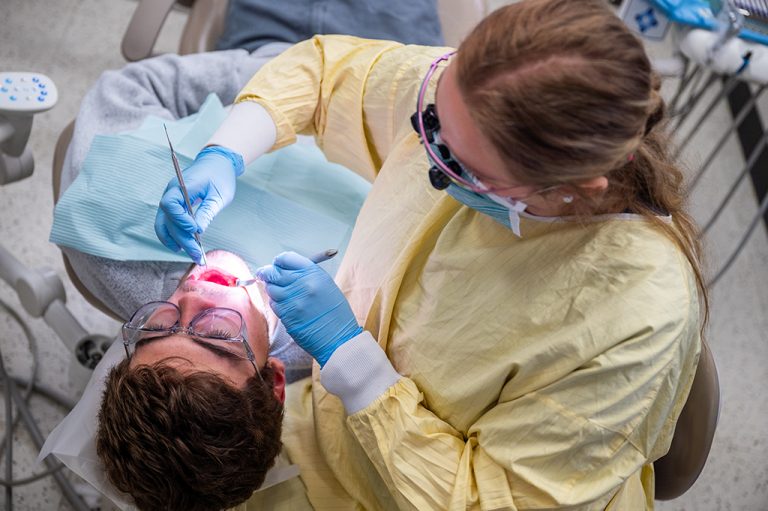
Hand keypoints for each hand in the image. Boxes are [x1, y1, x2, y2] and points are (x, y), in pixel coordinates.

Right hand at [154, 145, 243, 263]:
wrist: (217, 163)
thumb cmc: (220, 177)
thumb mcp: (218, 195)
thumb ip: (207, 211)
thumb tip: (198, 230)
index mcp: (181, 185)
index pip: (170, 204)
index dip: (180, 220)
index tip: (195, 230)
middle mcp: (171, 192)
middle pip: (169, 219)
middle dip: (182, 238)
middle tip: (197, 254)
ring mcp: (170, 199)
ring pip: (164, 223)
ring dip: (174, 240)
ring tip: (189, 254)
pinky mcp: (174, 205)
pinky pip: (167, 222)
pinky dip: (171, 235)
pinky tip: (180, 246)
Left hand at [257, 252, 361, 366]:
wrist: (338, 337)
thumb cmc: (334, 311)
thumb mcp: (326, 284)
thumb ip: (305, 274)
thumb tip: (284, 268)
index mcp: (313, 273)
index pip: (287, 258)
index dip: (279, 261)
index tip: (276, 264)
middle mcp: (302, 284)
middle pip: (274, 272)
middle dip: (267, 273)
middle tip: (264, 274)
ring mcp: (292, 300)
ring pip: (271, 289)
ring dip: (272, 290)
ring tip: (282, 293)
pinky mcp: (286, 315)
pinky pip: (274, 304)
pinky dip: (277, 304)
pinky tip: (287, 306)